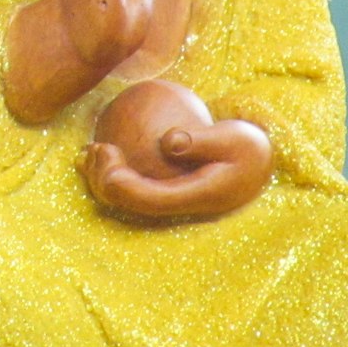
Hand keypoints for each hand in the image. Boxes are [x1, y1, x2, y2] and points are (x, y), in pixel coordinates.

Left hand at [77, 118, 271, 219]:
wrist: (258, 164)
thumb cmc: (247, 148)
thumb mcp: (235, 139)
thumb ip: (202, 141)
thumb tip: (167, 142)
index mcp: (190, 199)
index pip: (143, 199)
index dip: (116, 181)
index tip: (105, 149)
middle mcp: (175, 207)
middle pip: (126, 204)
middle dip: (101, 179)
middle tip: (93, 148)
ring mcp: (168, 202)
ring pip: (124, 199)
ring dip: (101, 177)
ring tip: (88, 150)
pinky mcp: (165, 190)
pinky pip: (131, 183)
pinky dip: (113, 169)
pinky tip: (101, 147)